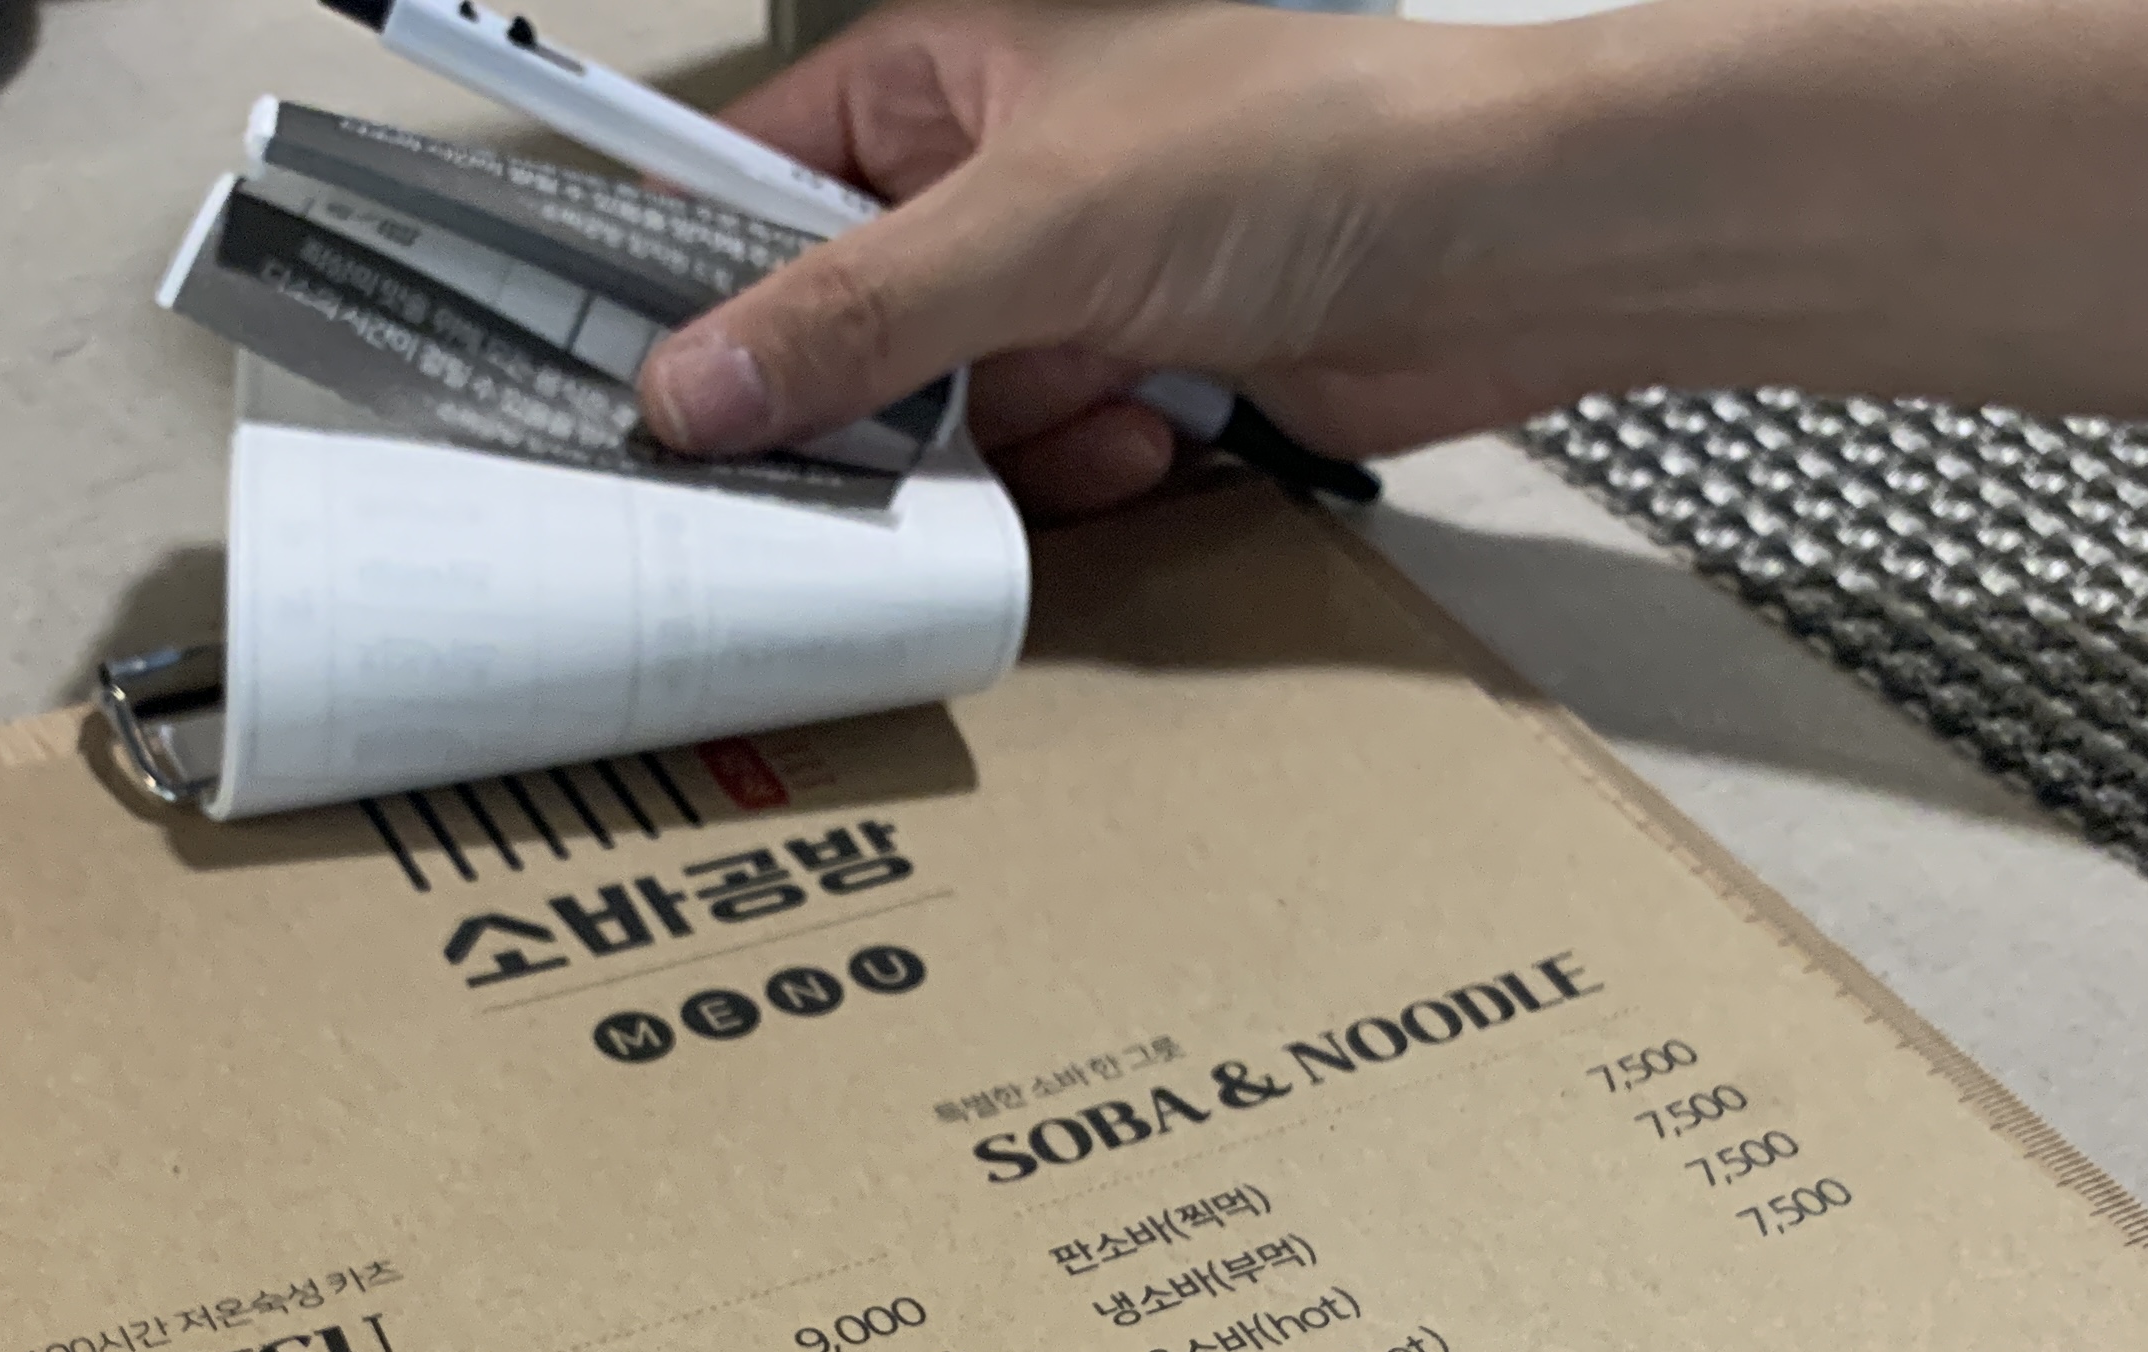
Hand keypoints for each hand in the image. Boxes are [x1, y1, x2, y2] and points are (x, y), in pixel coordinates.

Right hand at [637, 0, 1631, 516]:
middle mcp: (997, 180)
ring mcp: (1072, 287)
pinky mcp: (1145, 381)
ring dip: (998, 451)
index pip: (752, 178)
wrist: (1505, 247)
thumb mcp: (1034, 224)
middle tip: (847, 462)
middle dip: (863, 403)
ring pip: (945, 419)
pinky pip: (1047, 467)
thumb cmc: (1305, 148)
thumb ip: (852, 318)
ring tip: (1076, 415)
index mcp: (944, 80)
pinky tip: (1156, 438)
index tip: (642, 387)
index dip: (694, 282)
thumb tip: (690, 389)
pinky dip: (1087, 474)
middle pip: (843, 326)